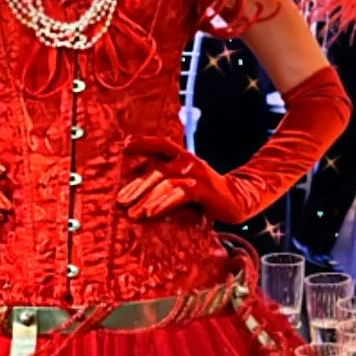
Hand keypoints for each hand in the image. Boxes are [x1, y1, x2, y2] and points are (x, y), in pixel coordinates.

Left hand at [118, 145, 247, 224]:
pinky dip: (163, 204)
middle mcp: (188, 161)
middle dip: (136, 186)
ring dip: (146, 199)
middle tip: (121, 201)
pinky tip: (150, 213)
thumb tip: (134, 188)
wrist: (235, 201)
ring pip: (165, 182)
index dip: (144, 142)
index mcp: (182, 156)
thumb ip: (165, 179)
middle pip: (157, 169)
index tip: (124, 144)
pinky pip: (179, 195)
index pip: (161, 144)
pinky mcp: (203, 190)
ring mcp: (196, 174)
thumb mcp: (183, 181)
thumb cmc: (203, 193)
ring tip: (132, 214)